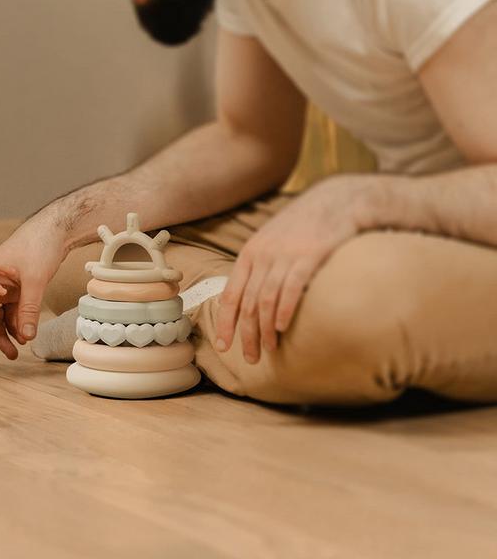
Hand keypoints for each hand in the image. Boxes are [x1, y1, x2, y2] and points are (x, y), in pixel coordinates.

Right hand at [0, 221, 64, 359]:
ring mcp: (2, 287)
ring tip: (14, 353)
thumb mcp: (34, 279)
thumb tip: (25, 338)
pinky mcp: (16, 290)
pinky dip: (15, 325)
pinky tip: (25, 335)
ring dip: (2, 335)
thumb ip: (28, 309)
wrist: (55, 230)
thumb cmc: (39, 246)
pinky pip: (9, 313)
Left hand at [214, 175, 375, 363]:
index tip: (223, 345)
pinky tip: (283, 327)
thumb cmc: (304, 225)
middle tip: (249, 358)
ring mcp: (285, 255)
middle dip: (246, 333)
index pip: (231, 293)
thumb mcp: (274, 241)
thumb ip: (261, 266)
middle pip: (248, 302)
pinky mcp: (309, 255)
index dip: (225, 322)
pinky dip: (285, 310)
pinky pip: (291, 287)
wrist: (335, 201)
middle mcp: (263, 255)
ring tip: (268, 349)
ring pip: (266, 299)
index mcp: (250, 253)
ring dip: (265, 328)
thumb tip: (251, 298)